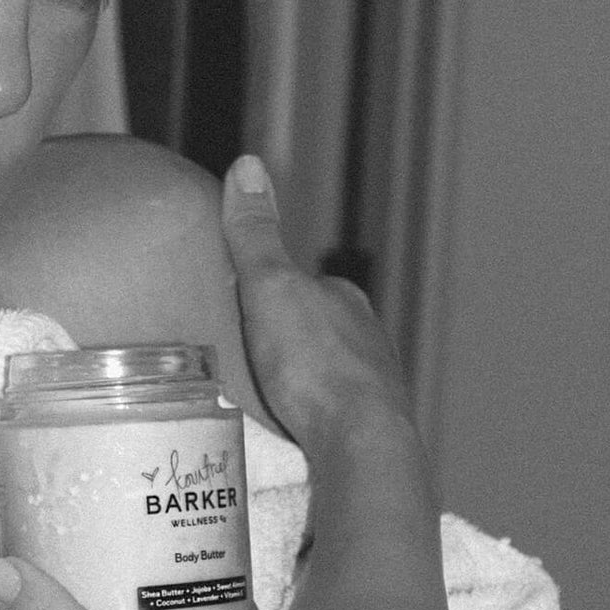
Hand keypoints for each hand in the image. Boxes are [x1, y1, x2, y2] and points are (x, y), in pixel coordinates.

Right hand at [221, 155, 414, 467]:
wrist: (359, 445)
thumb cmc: (314, 366)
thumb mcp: (270, 288)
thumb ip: (256, 235)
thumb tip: (247, 164)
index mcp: (345, 299)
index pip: (301, 283)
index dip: (268, 292)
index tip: (237, 307)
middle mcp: (367, 337)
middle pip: (314, 329)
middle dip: (284, 339)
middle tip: (241, 357)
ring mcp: (372, 384)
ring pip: (326, 372)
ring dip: (299, 380)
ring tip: (261, 397)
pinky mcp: (368, 428)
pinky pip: (331, 412)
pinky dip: (310, 415)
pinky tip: (290, 429)